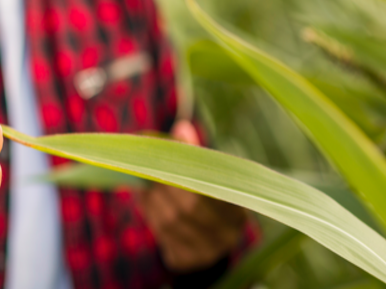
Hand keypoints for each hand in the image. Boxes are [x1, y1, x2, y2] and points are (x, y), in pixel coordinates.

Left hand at [137, 120, 246, 272]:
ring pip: (172, 219)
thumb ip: (195, 154)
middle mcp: (227, 232)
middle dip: (166, 181)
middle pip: (192, 204)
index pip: (216, 184)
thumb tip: (181, 127)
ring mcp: (207, 249)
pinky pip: (162, 233)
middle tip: (150, 164)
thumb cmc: (207, 200)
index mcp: (238, 208)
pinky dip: (150, 212)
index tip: (171, 147)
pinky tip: (147, 199)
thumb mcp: (209, 177)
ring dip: (153, 196)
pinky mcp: (186, 259)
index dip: (190, 164)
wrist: (207, 246)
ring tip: (146, 180)